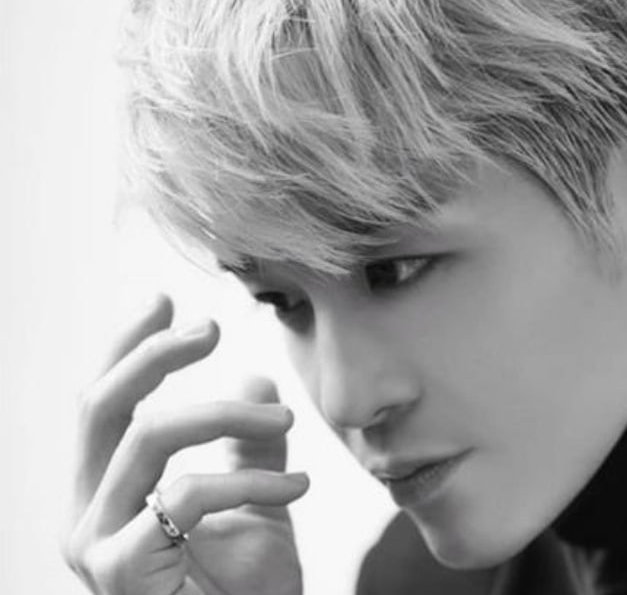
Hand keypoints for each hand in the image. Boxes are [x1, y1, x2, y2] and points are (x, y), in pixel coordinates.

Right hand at [64, 294, 307, 594]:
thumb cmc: (249, 592)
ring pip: (147, 437)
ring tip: (286, 421)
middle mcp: (87, 516)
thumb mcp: (254, 501)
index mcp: (110, 493)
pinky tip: (296, 490)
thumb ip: (247, 445)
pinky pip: (183, 497)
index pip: (104, 405)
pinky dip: (248, 481)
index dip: (129, 348)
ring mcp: (96, 548)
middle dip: (154, 355)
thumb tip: (256, 380)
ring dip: (226, 415)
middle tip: (212, 328)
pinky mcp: (120, 574)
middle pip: (101, 408)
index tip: (166, 303)